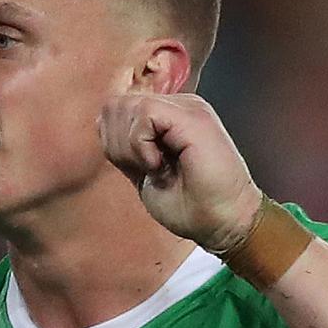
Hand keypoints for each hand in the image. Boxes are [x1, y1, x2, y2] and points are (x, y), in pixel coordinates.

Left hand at [98, 93, 262, 251]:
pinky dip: (140, 145)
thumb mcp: (143, 169)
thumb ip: (127, 143)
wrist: (225, 223)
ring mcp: (188, 108)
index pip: (117, 109)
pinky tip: (158, 165)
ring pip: (128, 105)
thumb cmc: (189, 205)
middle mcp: (179, 105)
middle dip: (117, 142)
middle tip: (143, 169)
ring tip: (154, 168)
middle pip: (117, 104)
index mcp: (168, 116)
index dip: (113, 140)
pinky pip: (145, 114)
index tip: (134, 169)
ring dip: (129, 145)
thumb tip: (102, 120)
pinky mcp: (192, 117)